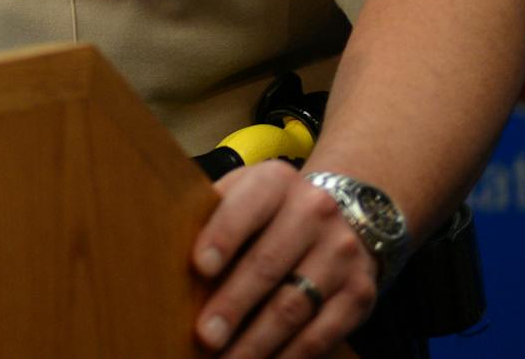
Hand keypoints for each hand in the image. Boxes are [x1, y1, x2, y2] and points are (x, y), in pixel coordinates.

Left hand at [191, 160, 377, 357]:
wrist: (349, 213)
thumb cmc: (273, 211)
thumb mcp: (245, 194)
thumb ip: (211, 214)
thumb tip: (165, 254)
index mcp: (275, 183)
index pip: (246, 207)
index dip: (222, 237)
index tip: (199, 268)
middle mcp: (314, 213)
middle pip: (268, 265)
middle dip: (233, 305)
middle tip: (205, 336)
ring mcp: (341, 254)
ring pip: (294, 305)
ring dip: (257, 341)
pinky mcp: (359, 293)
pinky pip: (322, 333)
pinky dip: (291, 356)